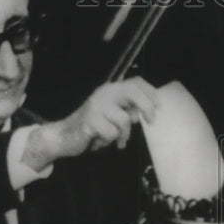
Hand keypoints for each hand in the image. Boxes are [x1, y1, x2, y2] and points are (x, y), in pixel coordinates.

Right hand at [23, 77, 158, 167]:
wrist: (64, 137)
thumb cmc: (93, 127)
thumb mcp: (113, 116)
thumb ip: (127, 111)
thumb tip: (144, 113)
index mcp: (111, 90)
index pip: (135, 82)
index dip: (150, 91)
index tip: (159, 105)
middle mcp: (103, 94)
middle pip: (132, 92)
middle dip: (146, 106)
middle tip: (151, 120)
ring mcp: (96, 106)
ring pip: (124, 119)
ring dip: (124, 135)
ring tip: (116, 140)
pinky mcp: (90, 120)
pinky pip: (111, 133)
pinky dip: (109, 141)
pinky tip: (100, 141)